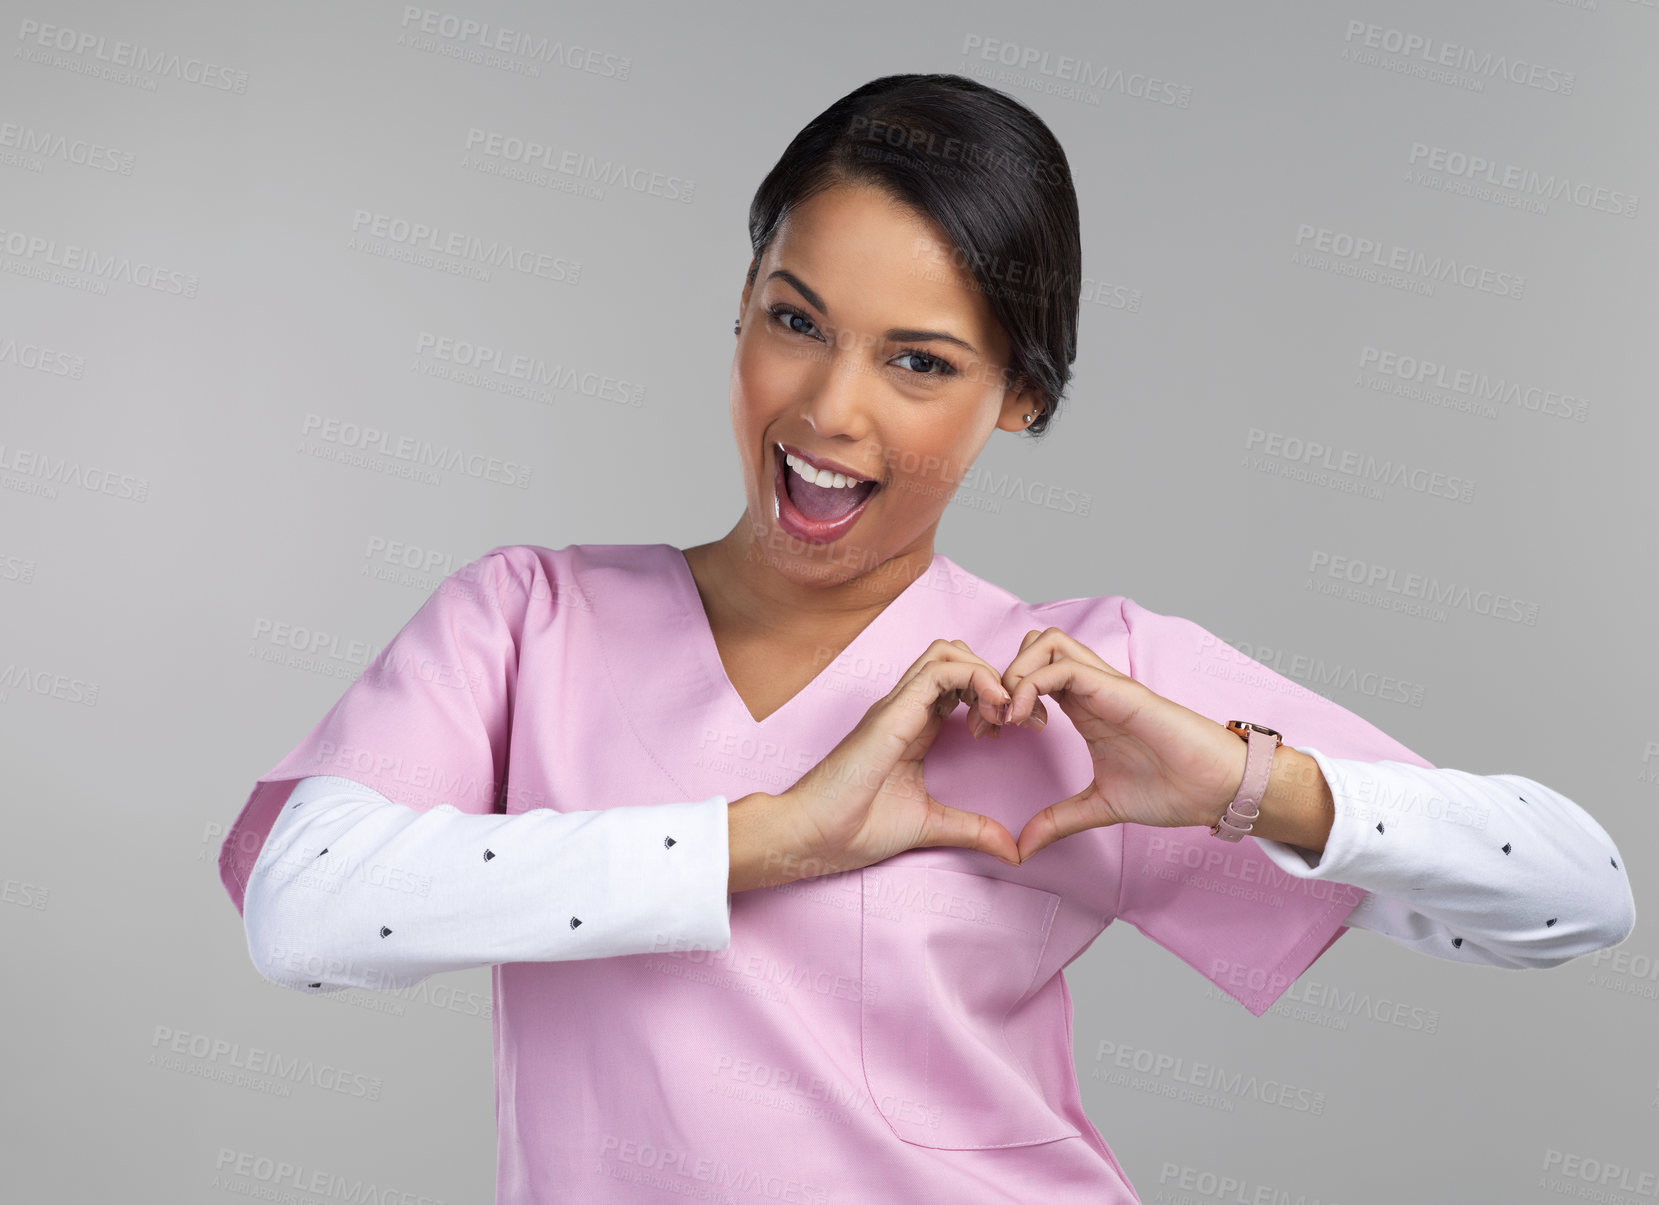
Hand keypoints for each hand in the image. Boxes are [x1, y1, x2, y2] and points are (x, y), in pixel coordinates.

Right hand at [767, 639, 1023, 882]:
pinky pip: (938, 671)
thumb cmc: (854, 828)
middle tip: (1018, 716)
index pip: (958, 685)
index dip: (993, 695)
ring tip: (1005, 711)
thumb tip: (1013, 850)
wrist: (812, 836)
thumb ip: (971, 830)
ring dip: (985, 672)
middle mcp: (905, 708)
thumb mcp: (930, 825)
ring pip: (947, 652)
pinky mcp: (892, 712)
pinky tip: (994, 709)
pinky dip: (974, 678)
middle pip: (954, 657)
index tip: (1015, 729)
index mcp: (913, 727)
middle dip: (995, 676)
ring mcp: (896, 705)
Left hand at [990, 627, 1247, 862]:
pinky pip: (1066, 667)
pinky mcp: (1120, 690)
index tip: (990, 734)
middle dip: (1001, 676)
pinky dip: (1034, 685)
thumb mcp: (1099, 807)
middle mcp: (1091, 687)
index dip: (1000, 696)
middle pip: (1033, 645)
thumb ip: (1058, 821)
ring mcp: (1106, 684)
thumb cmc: (1173, 789)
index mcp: (1083, 706)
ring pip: (1046, 643)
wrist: (1220, 789)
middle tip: (992, 721)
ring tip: (1010, 718)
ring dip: (1017, 674)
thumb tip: (1022, 848)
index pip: (1030, 672)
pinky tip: (1028, 721)